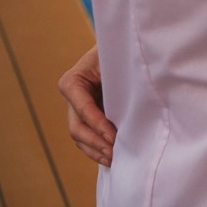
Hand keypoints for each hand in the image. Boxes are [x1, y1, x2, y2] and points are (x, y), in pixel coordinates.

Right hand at [59, 46, 115, 166]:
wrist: (120, 47)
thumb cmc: (119, 49)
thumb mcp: (116, 56)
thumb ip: (118, 71)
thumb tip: (136, 92)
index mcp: (72, 81)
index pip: (82, 107)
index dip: (97, 124)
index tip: (113, 136)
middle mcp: (71, 97)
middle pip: (77, 127)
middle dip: (95, 143)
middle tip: (114, 153)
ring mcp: (76, 109)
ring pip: (80, 137)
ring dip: (96, 150)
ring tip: (113, 159)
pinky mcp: (87, 117)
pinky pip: (87, 137)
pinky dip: (97, 148)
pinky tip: (110, 157)